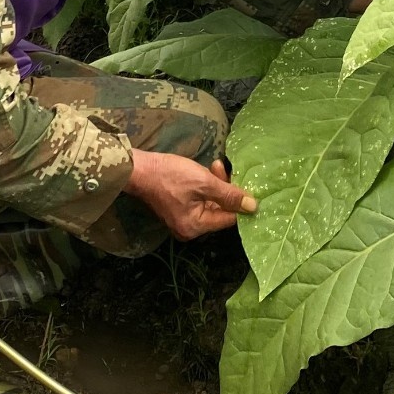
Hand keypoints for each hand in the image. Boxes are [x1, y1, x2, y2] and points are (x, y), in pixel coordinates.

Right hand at [124, 152, 255, 239]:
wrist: (139, 169)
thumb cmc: (170, 176)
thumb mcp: (203, 182)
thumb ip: (229, 195)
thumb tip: (254, 207)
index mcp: (195, 227)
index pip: (229, 219)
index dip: (240, 203)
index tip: (250, 186)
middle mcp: (190, 229)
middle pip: (220, 210)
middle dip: (226, 189)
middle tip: (223, 168)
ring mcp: (183, 220)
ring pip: (211, 203)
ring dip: (216, 184)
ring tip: (215, 165)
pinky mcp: (179, 209)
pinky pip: (200, 200)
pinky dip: (206, 187)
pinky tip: (207, 171)